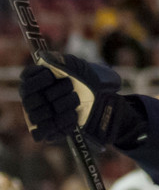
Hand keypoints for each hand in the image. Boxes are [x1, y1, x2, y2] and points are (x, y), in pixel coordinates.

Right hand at [19, 52, 142, 145]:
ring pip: (37, 116)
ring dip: (62, 105)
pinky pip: (43, 132)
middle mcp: (33, 98)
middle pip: (30, 100)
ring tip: (76, 100)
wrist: (103, 98)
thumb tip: (43, 57)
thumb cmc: (87, 80)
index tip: (51, 76)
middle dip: (56, 92)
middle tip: (71, 87)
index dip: (37, 79)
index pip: (25, 79)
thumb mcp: (76, 65)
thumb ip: (60, 61)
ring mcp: (39, 116)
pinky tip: (74, 114)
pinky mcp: (48, 131)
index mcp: (36, 80)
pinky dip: (61, 122)